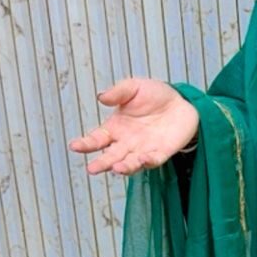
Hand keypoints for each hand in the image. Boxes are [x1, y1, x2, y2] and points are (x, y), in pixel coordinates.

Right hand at [68, 77, 199, 175]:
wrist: (182, 102)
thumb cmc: (155, 95)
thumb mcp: (134, 88)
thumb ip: (118, 92)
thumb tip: (101, 97)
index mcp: (115, 128)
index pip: (96, 139)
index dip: (85, 143)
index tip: (74, 146)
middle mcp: (126, 143)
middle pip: (110, 156)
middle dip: (102, 163)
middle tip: (91, 169)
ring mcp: (142, 150)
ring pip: (130, 163)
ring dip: (123, 167)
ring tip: (116, 168)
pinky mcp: (160, 154)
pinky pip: (152, 161)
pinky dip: (146, 161)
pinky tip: (141, 159)